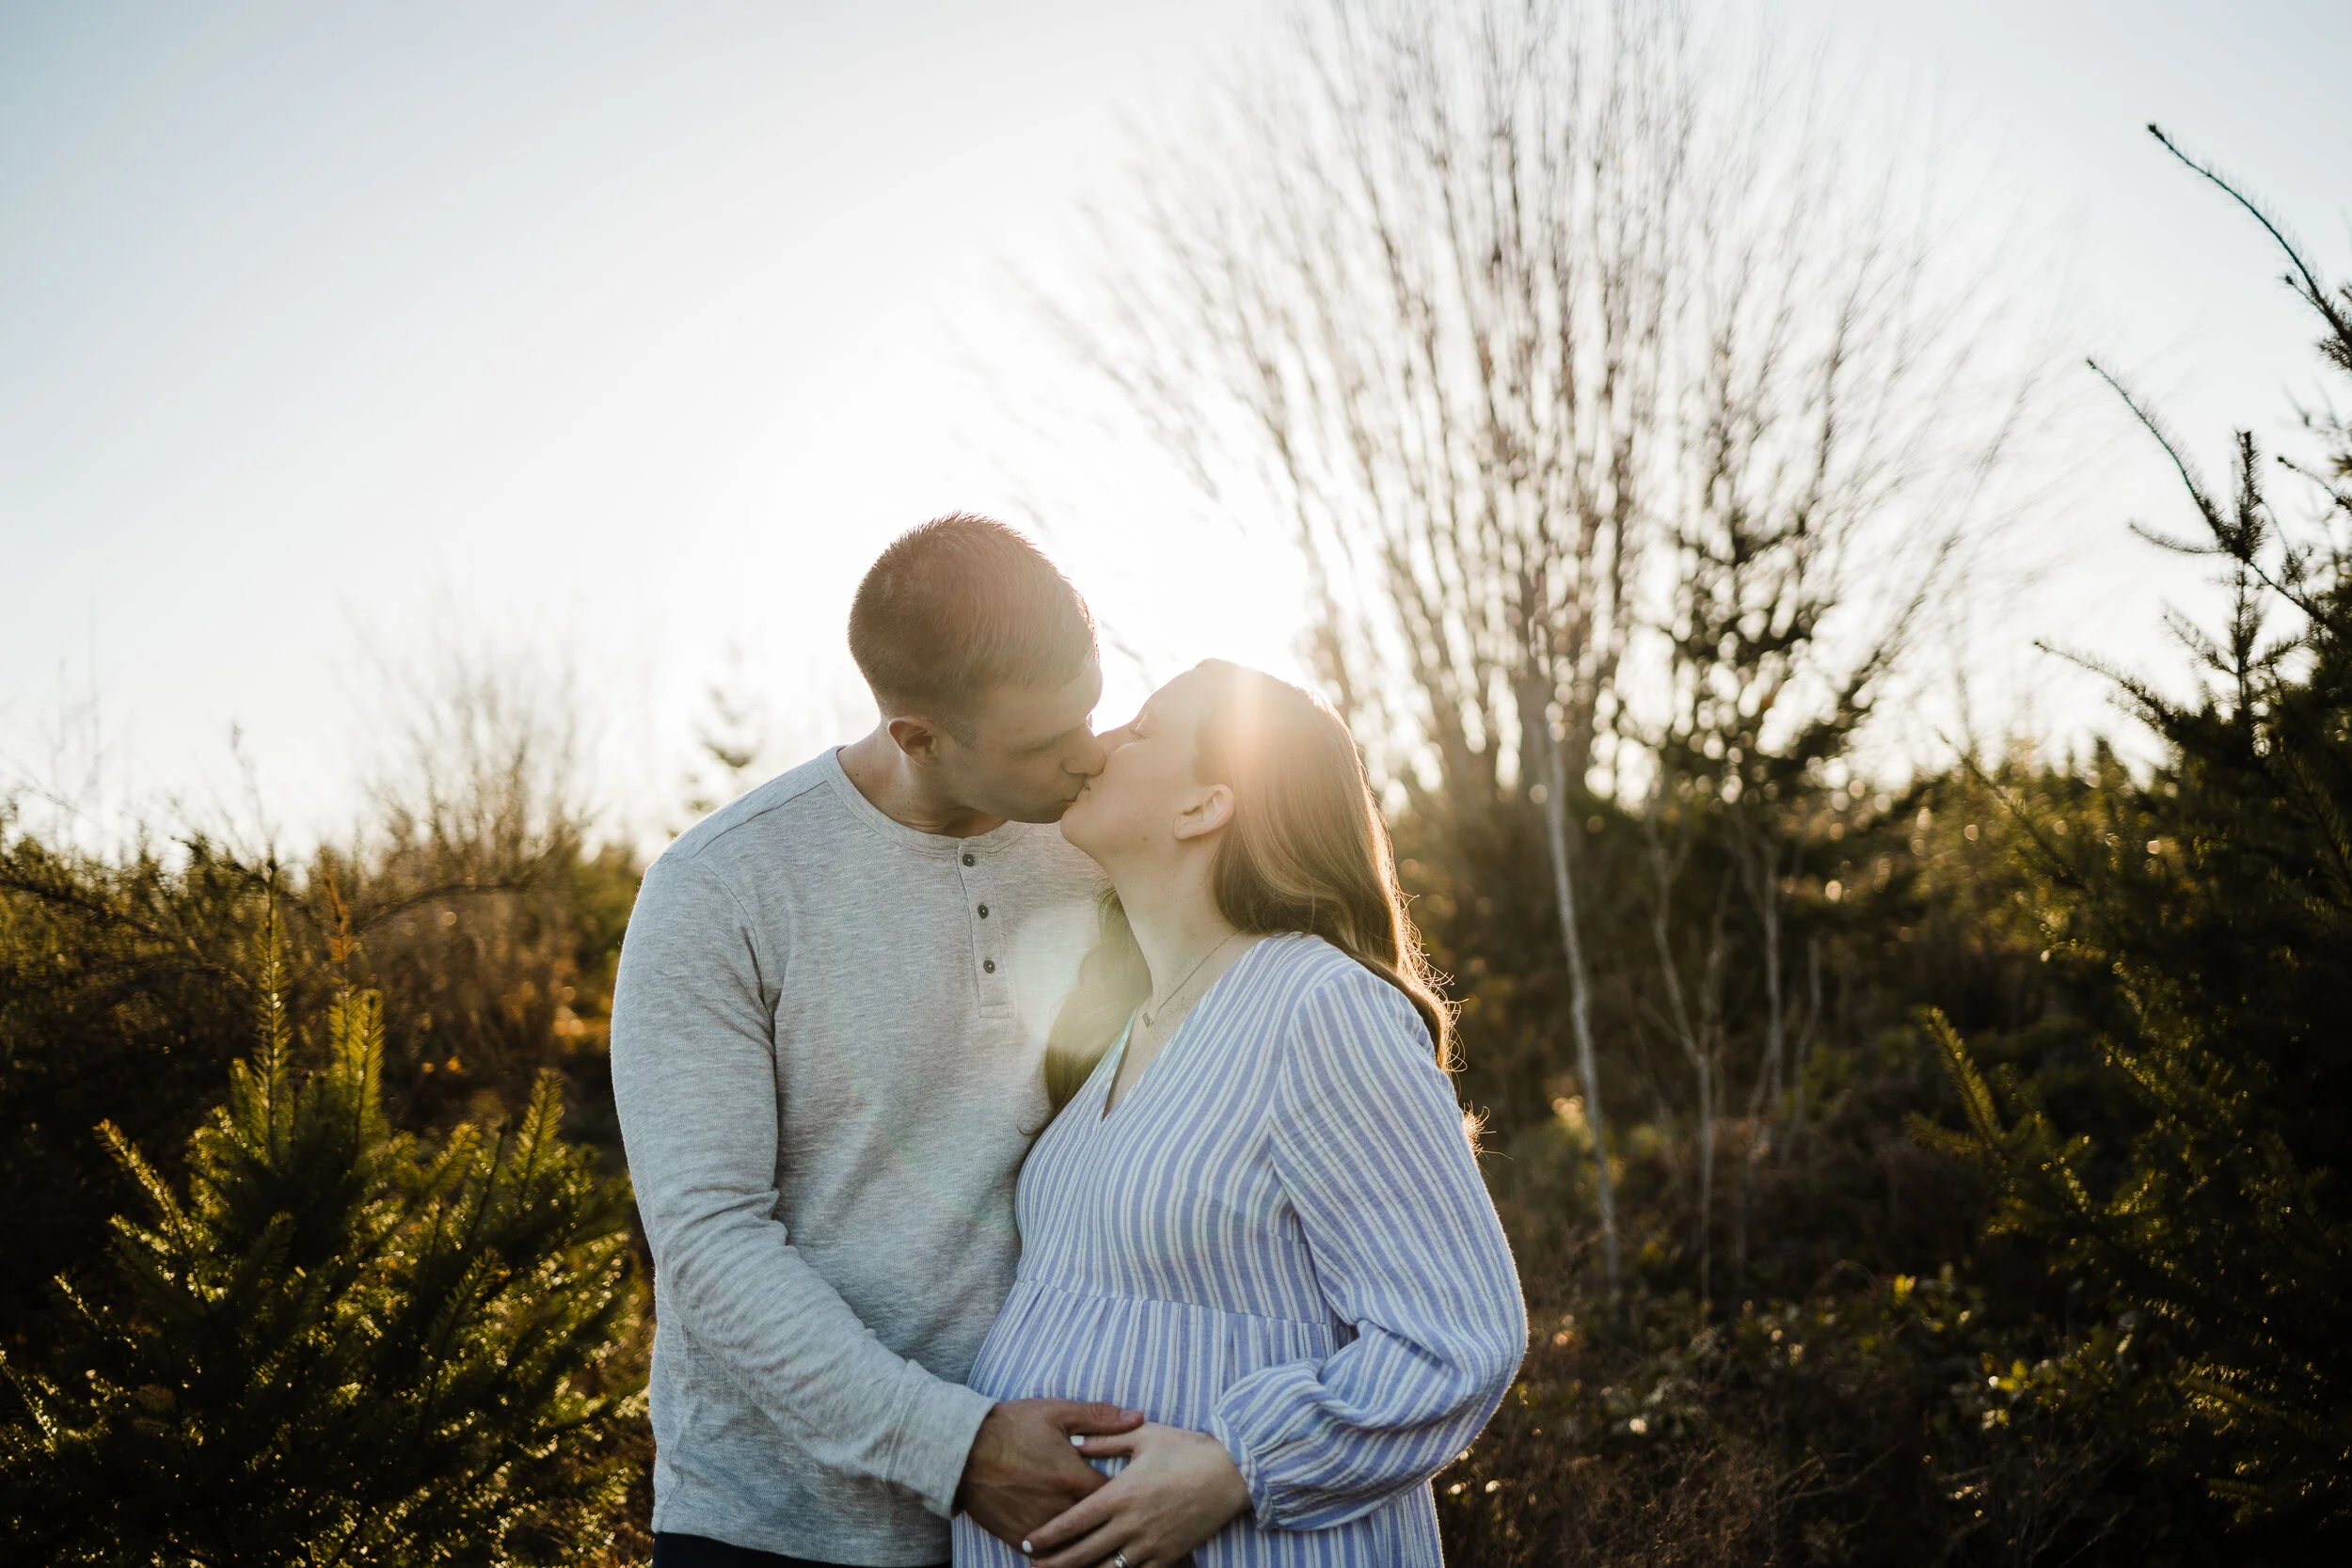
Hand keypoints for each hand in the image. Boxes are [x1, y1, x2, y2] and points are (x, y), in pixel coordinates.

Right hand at [956, 1399, 1145, 1546]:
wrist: (961, 1449)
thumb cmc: (1011, 1426)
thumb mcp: (1057, 1413)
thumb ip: (1100, 1418)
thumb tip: (1139, 1417)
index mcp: (1075, 1478)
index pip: (1118, 1498)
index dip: (1130, 1497)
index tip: (1140, 1495)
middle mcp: (1060, 1508)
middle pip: (1100, 1529)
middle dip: (1115, 1527)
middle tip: (1130, 1527)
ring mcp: (1038, 1528)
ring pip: (1075, 1549)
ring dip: (1090, 1547)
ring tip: (1108, 1549)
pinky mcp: (1018, 1539)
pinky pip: (1047, 1556)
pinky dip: (1061, 1556)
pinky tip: (1073, 1555)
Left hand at [1020, 1422, 1250, 1567]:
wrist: (1232, 1471)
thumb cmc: (1186, 1448)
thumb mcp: (1144, 1436)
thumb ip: (1106, 1439)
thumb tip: (1076, 1442)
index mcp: (1120, 1494)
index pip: (1073, 1521)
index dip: (1047, 1535)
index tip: (1027, 1541)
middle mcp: (1131, 1524)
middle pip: (1082, 1553)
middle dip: (1054, 1564)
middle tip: (1034, 1567)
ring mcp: (1150, 1544)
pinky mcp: (1169, 1555)